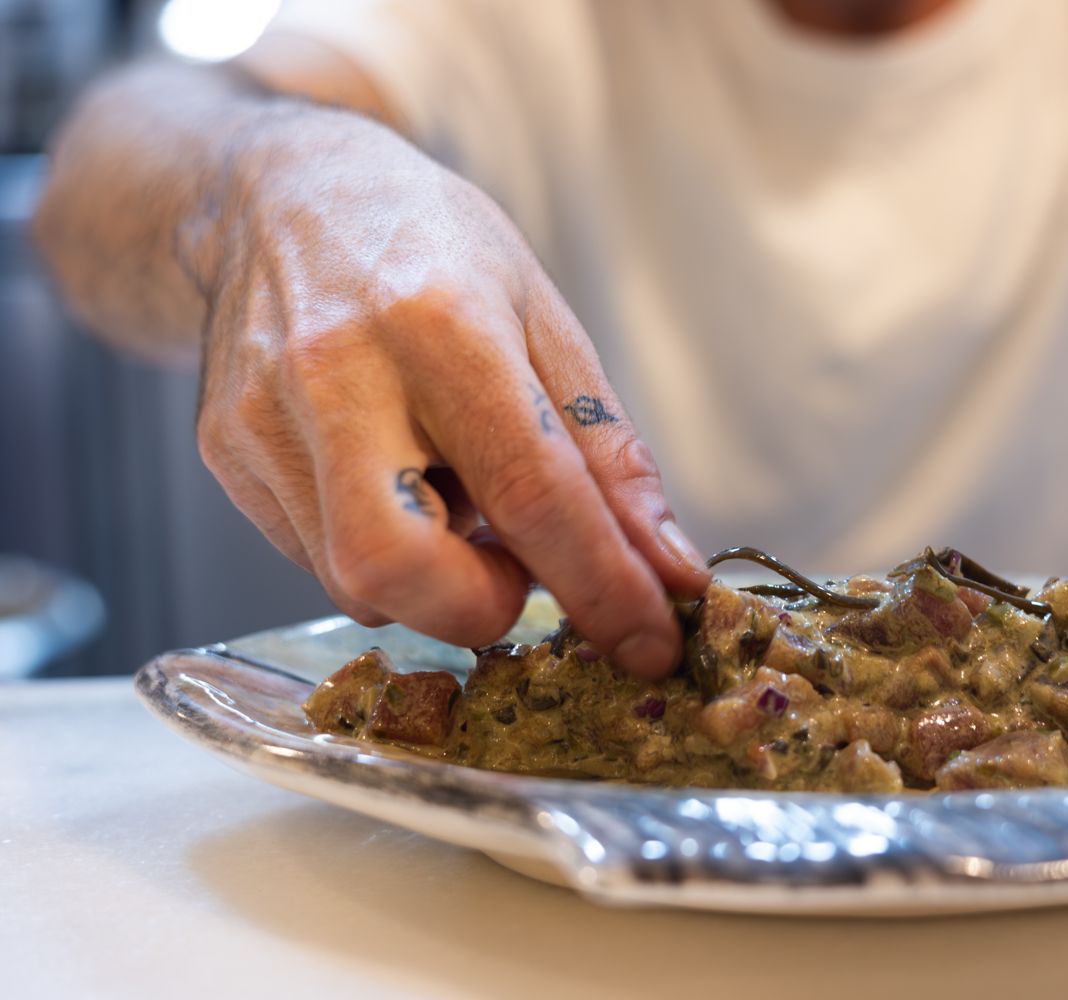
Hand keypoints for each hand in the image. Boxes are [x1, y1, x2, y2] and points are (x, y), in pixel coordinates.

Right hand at [194, 118, 707, 675]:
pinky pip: (315, 558)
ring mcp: (262, 419)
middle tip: (516, 568)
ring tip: (450, 487)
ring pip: (357, 581)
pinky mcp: (223, 454)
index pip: (531, 490)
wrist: (284, 196)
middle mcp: (334, 374)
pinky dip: (383, 548)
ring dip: (435, 574)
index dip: (602, 586)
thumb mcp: (546, 324)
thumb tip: (667, 569)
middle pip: (396, 567)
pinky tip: (394, 477)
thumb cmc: (436, 253)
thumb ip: (608, 454)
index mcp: (441, 324)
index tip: (651, 644)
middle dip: (479, 607)